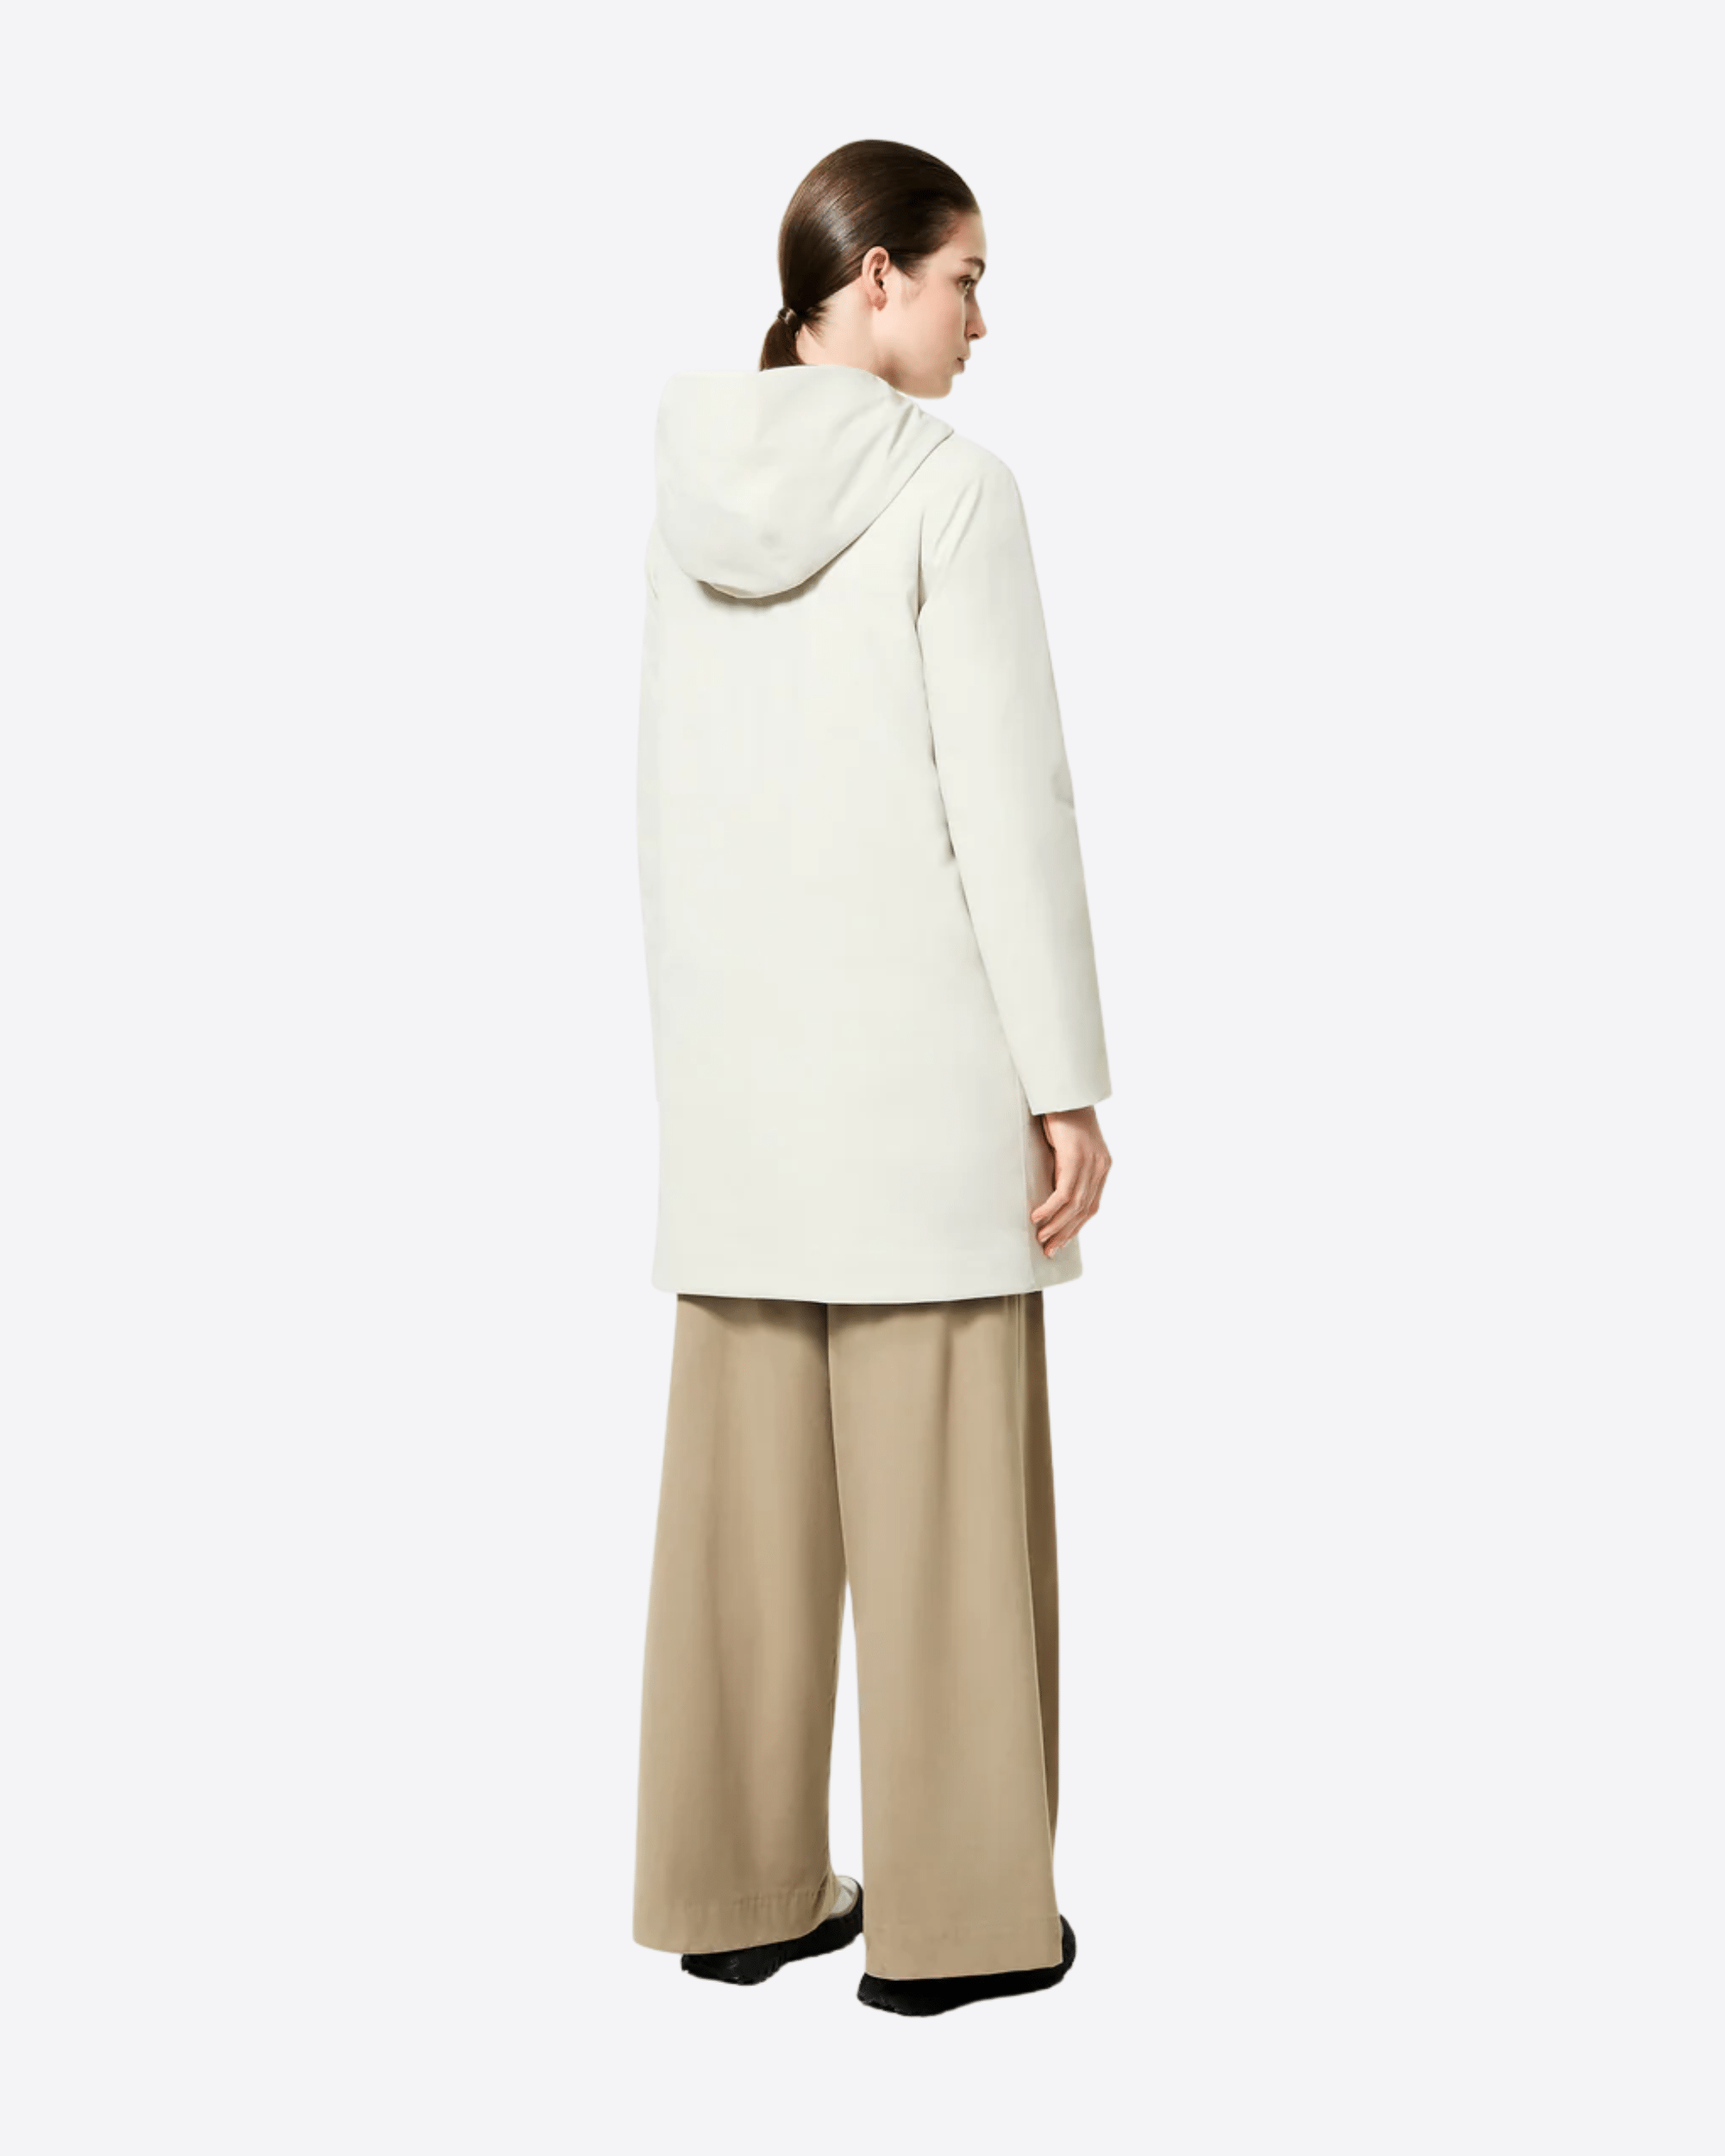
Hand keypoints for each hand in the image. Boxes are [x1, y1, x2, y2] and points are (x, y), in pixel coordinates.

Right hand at [1030, 1105, 1111, 1256]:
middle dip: (1066, 1233)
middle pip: (1085, 1210)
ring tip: (1041, 1239)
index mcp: (1102, 1166)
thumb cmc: (1062, 1116)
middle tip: (1050, 1250)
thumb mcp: (1067, 1146)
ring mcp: (1090, 1164)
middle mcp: (1100, 1168)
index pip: (1091, 1205)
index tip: (1061, 1241)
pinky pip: (1063, 1192)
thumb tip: (1050, 1190)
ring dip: (1057, 1225)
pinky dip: (1050, 1209)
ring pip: (1074, 1206)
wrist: (1064, 1092)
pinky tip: (1037, 1218)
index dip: (1076, 1226)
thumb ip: (1066, 1168)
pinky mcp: (1075, 1158)